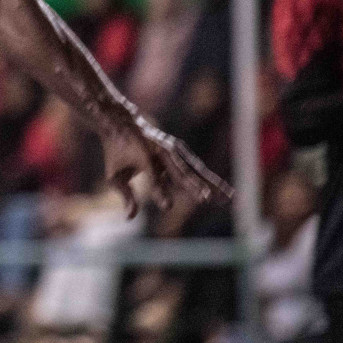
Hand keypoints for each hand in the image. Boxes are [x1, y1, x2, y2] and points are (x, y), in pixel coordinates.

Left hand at [103, 117, 232, 217]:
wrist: (123, 124)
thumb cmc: (116, 153)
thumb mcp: (114, 175)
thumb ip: (125, 195)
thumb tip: (130, 218)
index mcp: (142, 154)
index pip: (152, 176)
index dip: (159, 191)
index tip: (167, 207)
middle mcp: (161, 150)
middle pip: (179, 171)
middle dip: (193, 185)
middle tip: (206, 200)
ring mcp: (174, 149)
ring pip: (195, 169)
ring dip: (212, 183)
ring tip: (228, 197)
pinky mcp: (181, 152)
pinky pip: (198, 168)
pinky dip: (212, 180)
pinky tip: (226, 192)